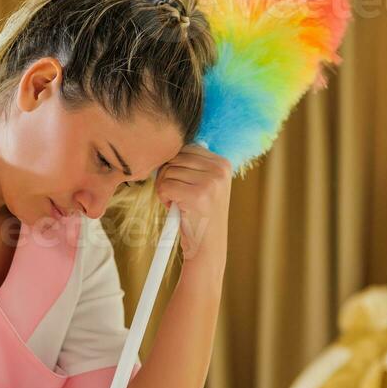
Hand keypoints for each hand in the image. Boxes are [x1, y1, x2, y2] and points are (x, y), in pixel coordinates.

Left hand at [155, 145, 231, 266]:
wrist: (206, 248)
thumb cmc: (199, 216)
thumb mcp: (205, 184)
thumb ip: (193, 163)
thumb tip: (170, 139)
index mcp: (223, 163)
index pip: (186, 148)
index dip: (176, 166)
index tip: (183, 185)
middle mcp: (220, 170)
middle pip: (175, 157)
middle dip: (168, 176)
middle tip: (178, 196)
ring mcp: (211, 183)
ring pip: (168, 171)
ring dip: (165, 188)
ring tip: (179, 203)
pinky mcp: (197, 196)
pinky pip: (164, 186)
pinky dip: (163, 198)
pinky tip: (176, 209)